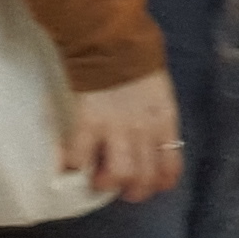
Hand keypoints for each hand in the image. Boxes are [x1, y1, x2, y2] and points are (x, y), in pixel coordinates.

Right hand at [66, 68, 183, 203]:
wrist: (112, 45)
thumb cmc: (136, 66)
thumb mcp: (159, 95)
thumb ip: (156, 119)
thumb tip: (151, 143)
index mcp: (165, 122)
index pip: (171, 165)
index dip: (160, 182)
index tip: (151, 186)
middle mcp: (145, 131)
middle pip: (145, 177)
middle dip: (133, 191)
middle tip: (122, 188)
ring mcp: (116, 130)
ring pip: (118, 175)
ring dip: (106, 184)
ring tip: (97, 180)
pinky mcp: (88, 124)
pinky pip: (79, 158)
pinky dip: (71, 168)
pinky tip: (67, 168)